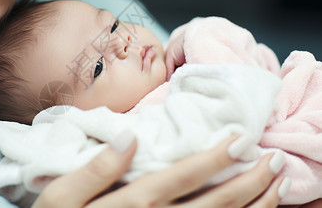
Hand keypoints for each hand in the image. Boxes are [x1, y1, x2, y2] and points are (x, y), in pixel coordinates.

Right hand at [33, 134, 287, 207]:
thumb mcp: (60, 197)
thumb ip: (95, 169)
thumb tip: (129, 137)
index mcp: (133, 205)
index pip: (183, 176)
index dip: (214, 158)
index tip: (239, 139)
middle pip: (213, 204)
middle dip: (248, 182)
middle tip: (274, 161)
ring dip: (252, 207)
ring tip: (277, 187)